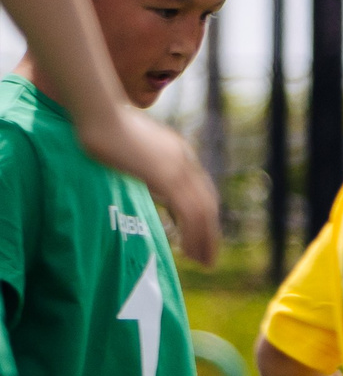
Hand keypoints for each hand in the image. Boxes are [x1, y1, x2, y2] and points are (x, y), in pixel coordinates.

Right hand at [81, 110, 220, 265]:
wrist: (99, 113)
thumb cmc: (102, 125)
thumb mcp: (130, 144)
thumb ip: (141, 160)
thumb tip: (140, 173)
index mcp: (177, 150)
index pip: (200, 189)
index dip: (203, 214)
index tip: (201, 234)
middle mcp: (184, 159)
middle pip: (207, 202)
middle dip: (210, 232)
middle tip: (209, 257)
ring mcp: (178, 168)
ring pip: (203, 211)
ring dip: (205, 239)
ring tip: (203, 261)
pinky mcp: (167, 177)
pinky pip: (190, 212)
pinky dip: (195, 234)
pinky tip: (191, 251)